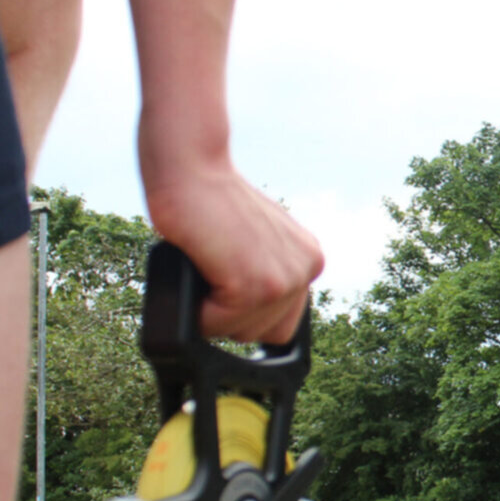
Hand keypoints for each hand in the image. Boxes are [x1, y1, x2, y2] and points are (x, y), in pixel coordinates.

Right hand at [142, 160, 323, 345]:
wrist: (191, 168)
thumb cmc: (208, 201)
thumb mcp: (252, 239)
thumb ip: (262, 269)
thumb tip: (252, 312)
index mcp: (309, 259)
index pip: (283, 321)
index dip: (247, 311)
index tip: (226, 283)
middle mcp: (307, 269)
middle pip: (263, 332)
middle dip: (228, 312)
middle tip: (211, 267)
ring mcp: (285, 280)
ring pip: (238, 333)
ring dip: (210, 311)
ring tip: (204, 265)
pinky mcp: (255, 286)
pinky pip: (215, 326)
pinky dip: (195, 309)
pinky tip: (197, 270)